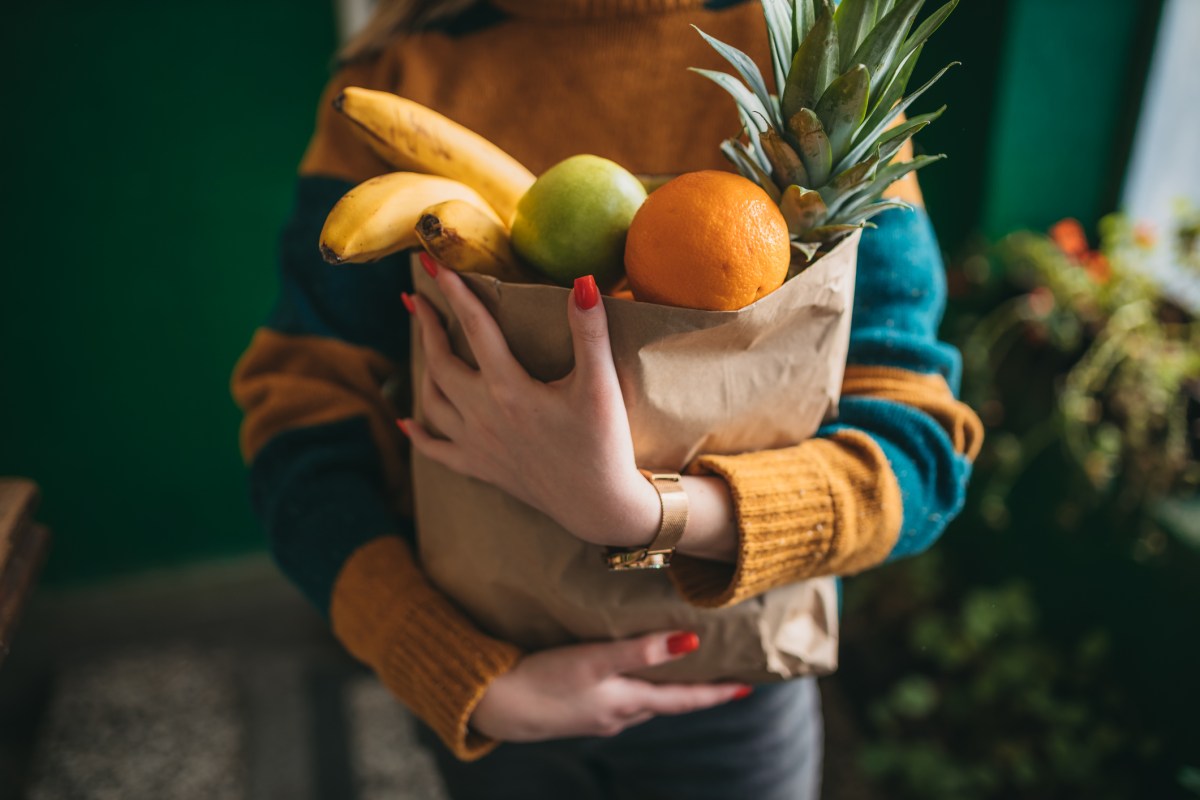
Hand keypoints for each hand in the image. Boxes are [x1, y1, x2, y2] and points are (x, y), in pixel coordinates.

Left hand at [400, 254, 659, 547]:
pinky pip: (437, 450)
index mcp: (509, 389)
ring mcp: (477, 444)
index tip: (432, 264)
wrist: (600, 507)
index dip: (454, 292)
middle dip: (427, 327)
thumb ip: (589, 332)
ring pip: (433, 400)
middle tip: (416, 298)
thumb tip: (583, 281)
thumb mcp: (600, 385)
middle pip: (441, 362)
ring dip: (424, 368)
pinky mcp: (481, 468)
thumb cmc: (604, 444)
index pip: (475, 328)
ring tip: (424, 344)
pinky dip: (418, 433)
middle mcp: (483, 415)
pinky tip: (406, 421)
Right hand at [469, 631, 750, 741]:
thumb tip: (692, 642)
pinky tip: (625, 677)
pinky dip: (633, 688)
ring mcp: (596, 717)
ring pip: (641, 702)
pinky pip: (617, 700)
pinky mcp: (575, 712)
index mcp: (626, 703)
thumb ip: (641, 650)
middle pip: (666, 703)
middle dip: (694, 692)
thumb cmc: (543, 680)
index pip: (684, 700)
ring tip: (681, 673)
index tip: (746, 688)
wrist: (493, 705)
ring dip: (664, 690)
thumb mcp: (594, 661)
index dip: (715, 693)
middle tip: (721, 679)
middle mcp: (617, 715)